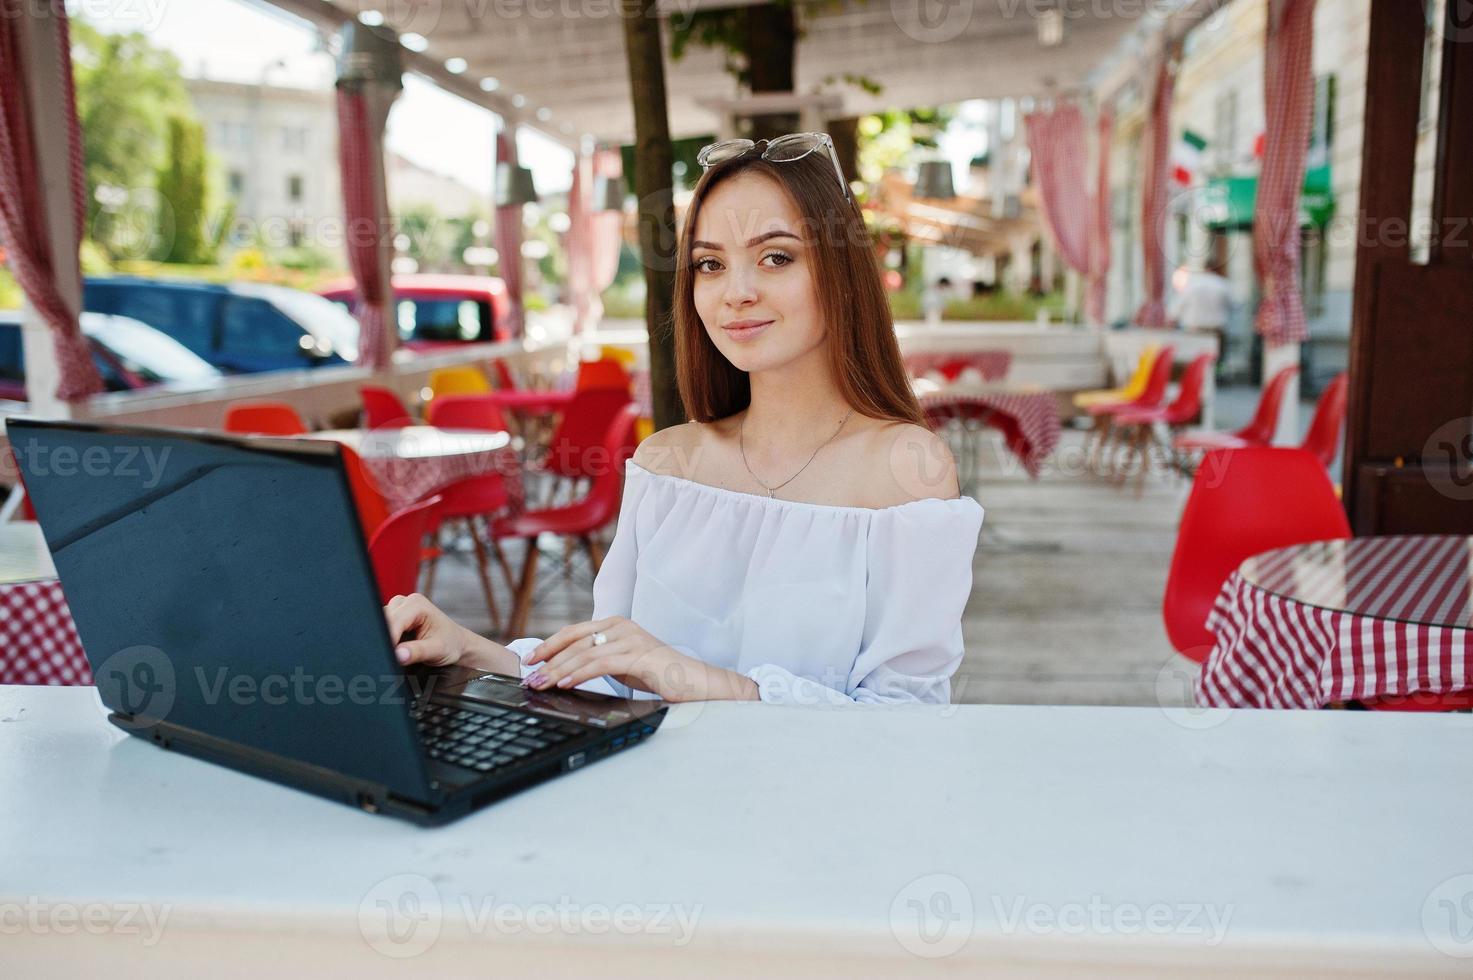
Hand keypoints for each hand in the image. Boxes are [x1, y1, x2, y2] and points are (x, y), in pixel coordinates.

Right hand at [383, 593, 473, 666]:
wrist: (456, 642)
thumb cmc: (450, 643)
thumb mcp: (437, 650)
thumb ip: (417, 652)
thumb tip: (399, 655)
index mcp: (417, 604)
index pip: (394, 620)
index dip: (388, 639)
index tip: (388, 656)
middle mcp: (406, 602)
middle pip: (383, 620)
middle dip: (385, 639)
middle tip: (390, 657)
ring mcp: (399, 608)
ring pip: (379, 623)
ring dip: (384, 639)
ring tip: (395, 653)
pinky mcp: (395, 617)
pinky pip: (382, 627)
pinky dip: (385, 639)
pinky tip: (394, 648)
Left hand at [523, 617, 757, 702]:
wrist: (695, 682)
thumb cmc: (659, 675)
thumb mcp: (623, 663)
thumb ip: (600, 659)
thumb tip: (567, 671)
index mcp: (616, 624)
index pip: (574, 631)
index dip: (549, 644)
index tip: (531, 660)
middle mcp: (622, 626)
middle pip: (574, 640)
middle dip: (548, 659)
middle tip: (529, 676)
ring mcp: (631, 639)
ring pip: (584, 653)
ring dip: (558, 670)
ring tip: (541, 684)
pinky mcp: (639, 656)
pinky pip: (601, 663)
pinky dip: (580, 674)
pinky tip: (566, 684)